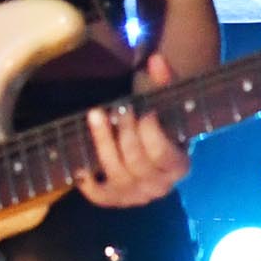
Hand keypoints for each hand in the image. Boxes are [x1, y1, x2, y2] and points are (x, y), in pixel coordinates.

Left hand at [77, 55, 190, 207]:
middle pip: (137, 162)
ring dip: (103, 143)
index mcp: (180, 166)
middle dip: (125, 132)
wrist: (156, 150)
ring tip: (96, 116)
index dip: (150, 132)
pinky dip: (88, 181)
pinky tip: (81, 162)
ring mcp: (137, 197)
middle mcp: (160, 187)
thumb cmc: (163, 123)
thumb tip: (156, 60)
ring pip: (116, 174)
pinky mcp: (115, 201)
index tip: (144, 110)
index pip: (162, 153)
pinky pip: (99, 197)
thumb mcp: (169, 103)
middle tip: (119, 108)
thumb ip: (166, 82)